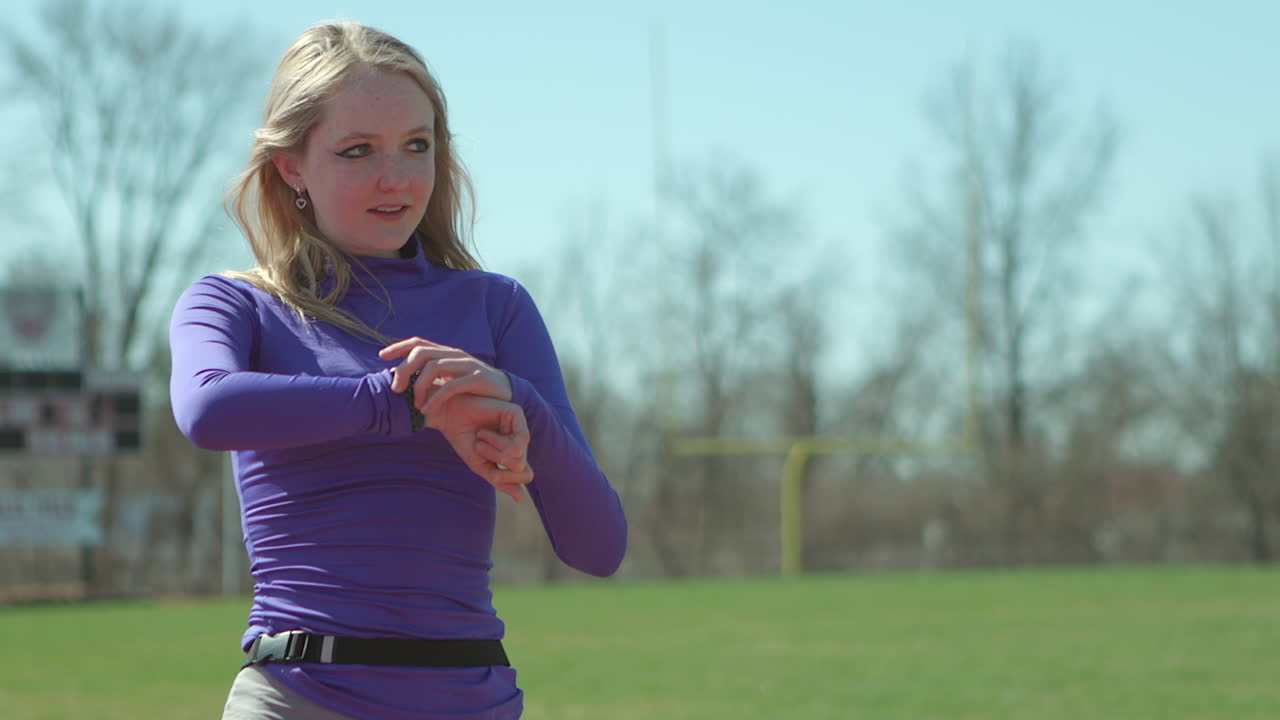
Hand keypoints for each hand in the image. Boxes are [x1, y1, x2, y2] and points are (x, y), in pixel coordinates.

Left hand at [379, 337, 511, 415]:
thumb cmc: (475, 389)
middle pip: (421, 353)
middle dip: (404, 369)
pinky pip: (451, 386)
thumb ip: (433, 378)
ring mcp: (466, 365)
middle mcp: (455, 355)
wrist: (508, 394)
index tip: (381, 356)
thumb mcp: (451, 379)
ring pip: (434, 366)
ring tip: (414, 403)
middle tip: (395, 388)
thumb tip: (404, 382)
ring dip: (419, 385)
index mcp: (447, 353)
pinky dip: (436, 398)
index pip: (419, 342)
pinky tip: (427, 410)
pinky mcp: (477, 379)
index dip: (398, 346)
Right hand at [428, 392, 532, 502]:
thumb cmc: (464, 441)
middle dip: (496, 460)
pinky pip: (520, 440)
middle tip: (478, 447)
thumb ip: (501, 481)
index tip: (489, 471)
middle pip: (522, 465)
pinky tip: (484, 433)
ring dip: (495, 452)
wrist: (448, 419)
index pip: (526, 474)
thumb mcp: (482, 467)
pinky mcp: (516, 414)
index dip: (506, 478)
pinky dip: (499, 443)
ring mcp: (519, 426)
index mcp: (515, 453)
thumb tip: (521, 499)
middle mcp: (520, 439)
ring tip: (480, 438)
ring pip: (520, 455)